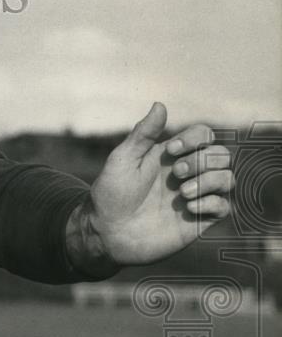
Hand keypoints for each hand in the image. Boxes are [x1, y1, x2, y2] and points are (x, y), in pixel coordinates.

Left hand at [75, 102, 232, 268]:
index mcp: (171, 156)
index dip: (195, 138)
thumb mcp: (123, 159)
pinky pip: (225, 207)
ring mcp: (195, 197)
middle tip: (176, 174)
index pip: (204, 135)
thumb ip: (143, 133)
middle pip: (221, 155)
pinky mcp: (198, 221)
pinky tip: (188, 208)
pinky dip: (212, 203)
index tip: (171, 150)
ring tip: (182, 193)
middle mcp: (187, 174)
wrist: (106, 232)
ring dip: (210, 181)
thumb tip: (160, 104)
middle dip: (202, 161)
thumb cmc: (111, 193)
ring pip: (229, 179)